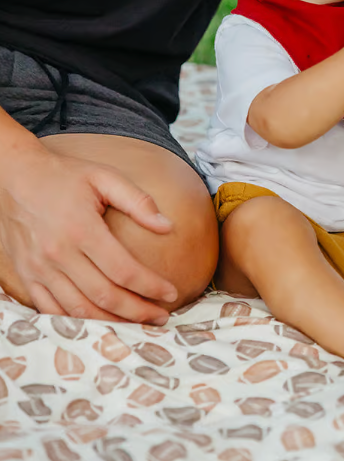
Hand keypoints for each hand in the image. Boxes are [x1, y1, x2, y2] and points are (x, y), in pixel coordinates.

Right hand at [0, 144, 177, 323]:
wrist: (15, 176)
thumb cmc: (64, 175)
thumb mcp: (104, 177)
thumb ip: (138, 201)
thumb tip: (168, 226)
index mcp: (81, 229)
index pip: (123, 270)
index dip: (150, 286)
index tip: (171, 293)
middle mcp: (58, 254)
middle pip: (104, 296)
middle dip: (138, 312)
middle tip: (161, 317)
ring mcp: (39, 269)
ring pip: (79, 310)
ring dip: (111, 323)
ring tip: (137, 325)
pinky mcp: (26, 276)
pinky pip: (51, 311)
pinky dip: (77, 322)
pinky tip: (99, 323)